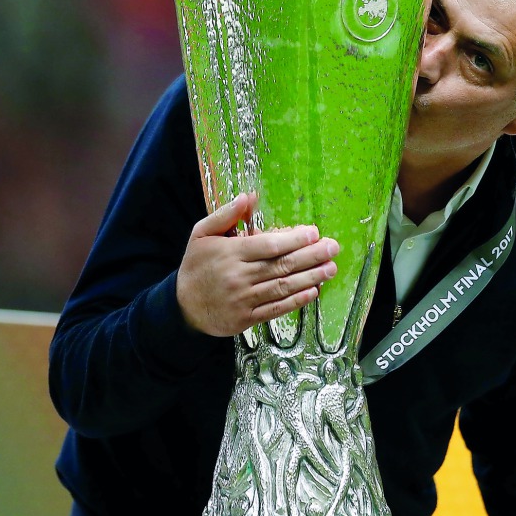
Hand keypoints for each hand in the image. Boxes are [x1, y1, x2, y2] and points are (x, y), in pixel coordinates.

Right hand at [176, 193, 339, 335]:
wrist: (182, 307)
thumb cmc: (196, 266)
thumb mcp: (201, 234)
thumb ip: (226, 215)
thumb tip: (249, 197)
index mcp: (229, 253)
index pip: (267, 245)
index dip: (293, 239)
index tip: (314, 233)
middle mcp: (238, 276)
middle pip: (281, 265)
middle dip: (311, 256)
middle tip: (333, 248)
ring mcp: (243, 299)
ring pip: (282, 287)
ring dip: (310, 278)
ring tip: (331, 268)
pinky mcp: (247, 318)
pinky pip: (276, 308)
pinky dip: (296, 301)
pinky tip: (313, 291)